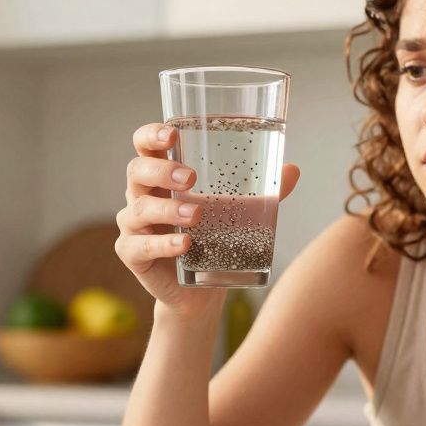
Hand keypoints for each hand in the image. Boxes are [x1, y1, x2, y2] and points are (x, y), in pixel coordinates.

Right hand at [115, 122, 300, 316]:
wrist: (201, 291)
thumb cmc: (213, 240)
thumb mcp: (238, 213)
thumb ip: (262, 192)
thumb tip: (292, 170)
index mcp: (162, 177)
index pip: (145, 145)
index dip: (151, 135)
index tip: (172, 134)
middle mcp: (142, 196)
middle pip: (137, 171)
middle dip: (161, 171)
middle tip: (189, 178)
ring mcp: (134, 226)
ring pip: (138, 209)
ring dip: (167, 210)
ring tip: (196, 216)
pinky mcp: (133, 255)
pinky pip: (139, 246)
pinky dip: (163, 245)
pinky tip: (184, 245)